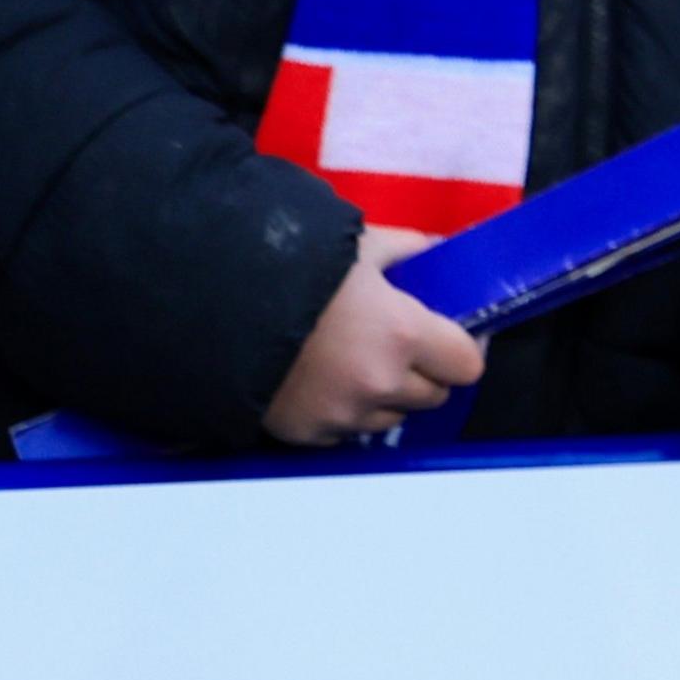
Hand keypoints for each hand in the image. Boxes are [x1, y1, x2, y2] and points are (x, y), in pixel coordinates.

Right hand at [262, 224, 486, 443]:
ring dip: (385, 397)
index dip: (462, 350)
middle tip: (402, 347)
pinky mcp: (306, 434)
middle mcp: (380, 383)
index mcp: (403, 335)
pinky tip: (321, 382)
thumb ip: (409, 251)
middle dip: (425, 373)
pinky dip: (343, 413)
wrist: (211, 304)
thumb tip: (439, 252)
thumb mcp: (361, 244)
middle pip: (434, 396)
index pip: (467, 366)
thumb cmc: (295, 266)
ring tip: (356, 363)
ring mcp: (341, 415)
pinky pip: (345, 432)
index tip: (450, 337)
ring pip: (390, 418)